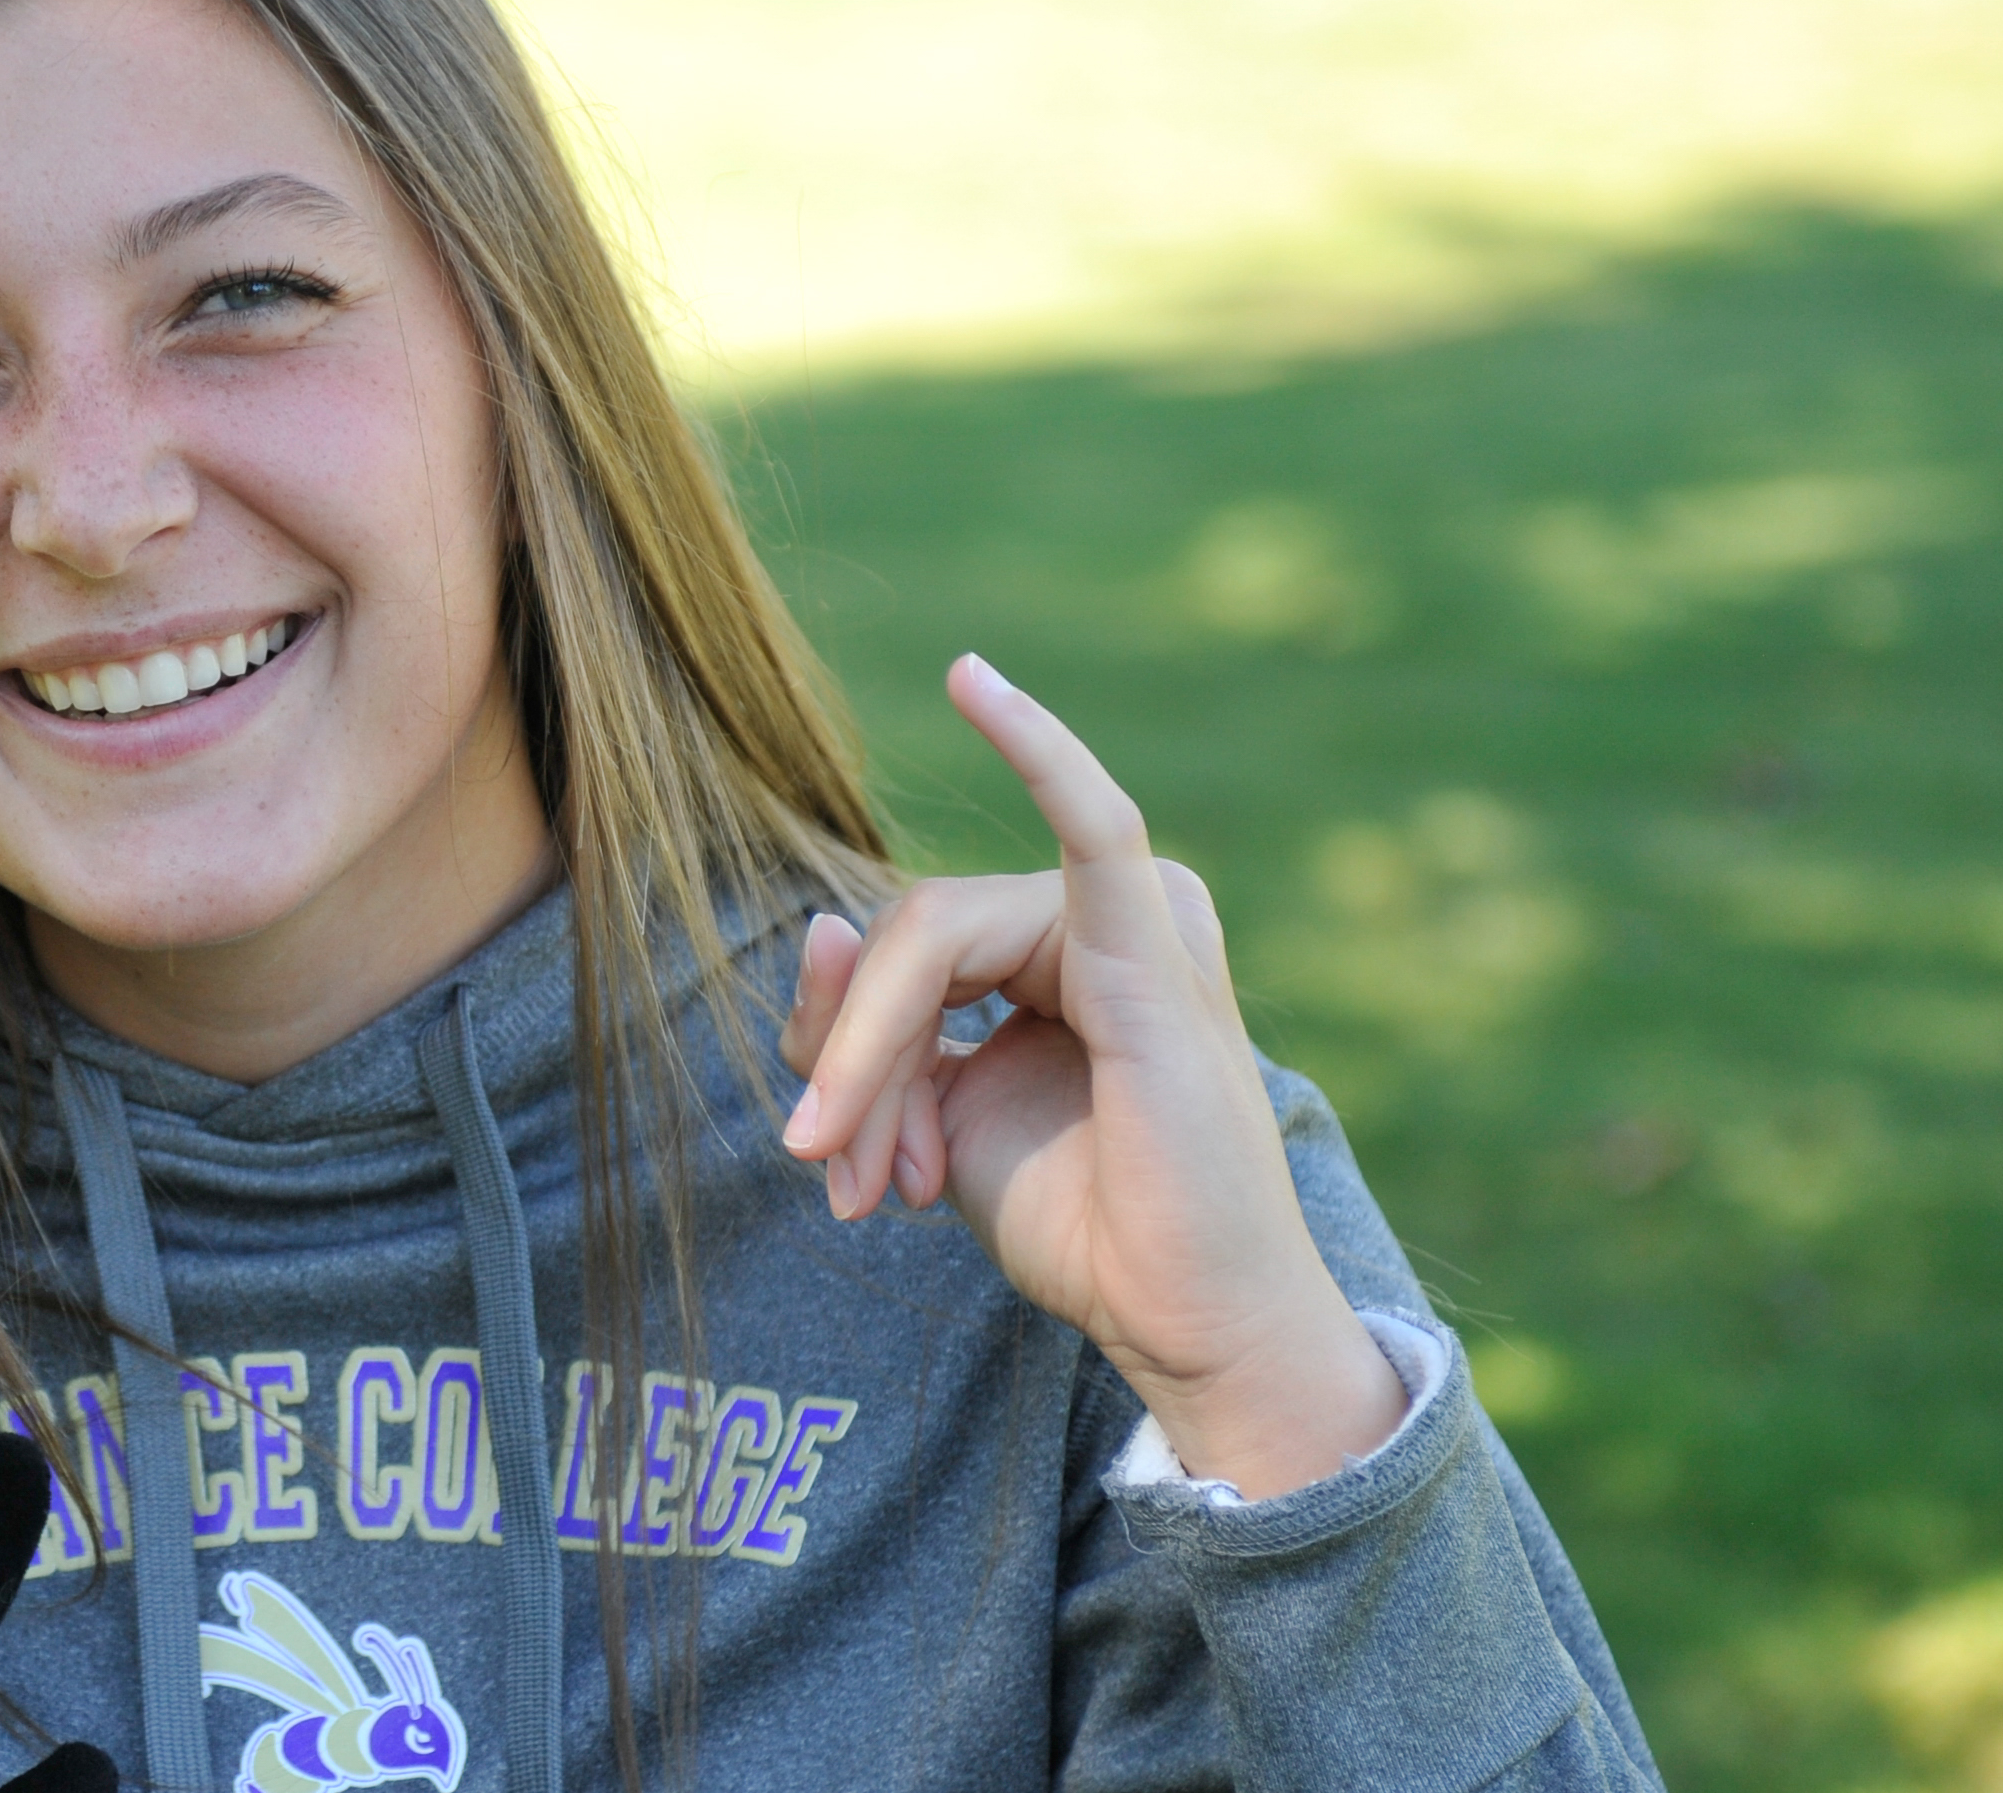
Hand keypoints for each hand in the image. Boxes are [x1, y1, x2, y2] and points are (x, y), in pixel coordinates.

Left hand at [778, 655, 1403, 1498]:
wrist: (1185, 1321)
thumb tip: (818, 922)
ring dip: (881, 1064)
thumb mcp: (934, 1118)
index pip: (904, 954)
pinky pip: (1088, 824)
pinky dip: (1032, 747)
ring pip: (930, 934)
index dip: (851, 1059)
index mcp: (1059, 946)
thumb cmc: (1087, 1224)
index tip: (840, 1175)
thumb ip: (866, 1025)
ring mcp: (1137, 921)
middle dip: (857, 1070)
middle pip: (906, 940)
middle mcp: (1103, 915)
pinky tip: (977, 683)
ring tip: (891, 1184)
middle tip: (851, 1187)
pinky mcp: (1151, 947)